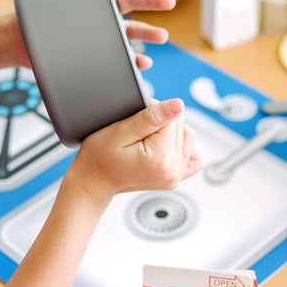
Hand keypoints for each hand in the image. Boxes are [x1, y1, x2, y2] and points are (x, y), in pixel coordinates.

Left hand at [7, 0, 174, 69]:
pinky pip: (121, 56)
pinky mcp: (102, 52)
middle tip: (169, 1)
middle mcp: (102, 8)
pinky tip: (143, 62)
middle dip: (152, 0)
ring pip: (130, 29)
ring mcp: (104, 30)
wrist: (19, 42)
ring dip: (148, 32)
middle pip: (132, 1)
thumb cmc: (34, 13)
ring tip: (162, 36)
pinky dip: (133, 59)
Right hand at [67, 98, 203, 207]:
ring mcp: (175, 177)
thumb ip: (152, 117)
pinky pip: (193, 156)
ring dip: (170, 132)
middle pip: (181, 126)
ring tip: (146, 140)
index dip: (153, 111)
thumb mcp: (121, 131)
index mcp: (161, 159)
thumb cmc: (99, 158)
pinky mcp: (175, 178)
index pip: (173, 117)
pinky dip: (181, 146)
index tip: (134, 121)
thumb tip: (179, 105)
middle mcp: (173, 171)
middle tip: (136, 132)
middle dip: (160, 122)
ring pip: (187, 136)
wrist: (93, 180)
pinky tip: (165, 147)